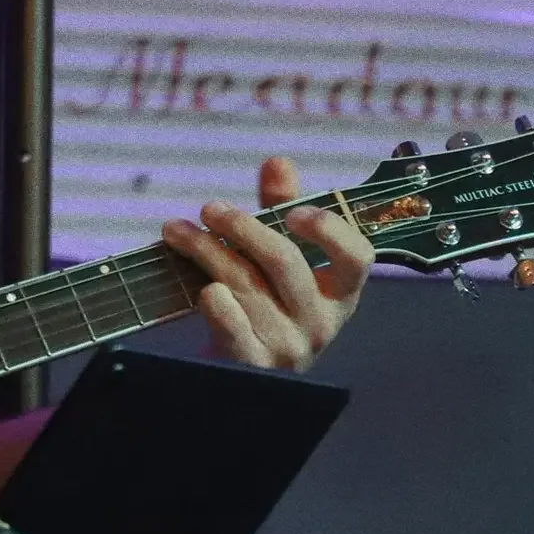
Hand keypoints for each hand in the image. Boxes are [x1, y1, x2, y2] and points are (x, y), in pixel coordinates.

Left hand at [160, 156, 372, 370]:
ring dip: (206, 250)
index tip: (294, 211)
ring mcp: (288, 347)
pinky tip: (201, 287)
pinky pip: (234, 328)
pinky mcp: (254, 366)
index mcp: (338, 293)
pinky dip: (216, 303)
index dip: (329, 230)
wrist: (239, 370)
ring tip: (176, 231)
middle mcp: (320, 322)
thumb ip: (279, 209)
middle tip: (209, 207)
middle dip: (242, 227)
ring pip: (246, 285)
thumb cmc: (263, 304)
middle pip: (285, 262)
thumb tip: (278, 163)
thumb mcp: (276, 256)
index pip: (357, 258)